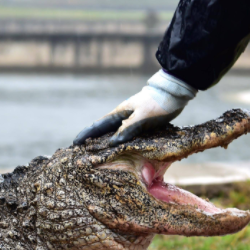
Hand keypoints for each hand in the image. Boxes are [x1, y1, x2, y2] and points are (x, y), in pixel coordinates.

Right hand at [74, 70, 196, 146]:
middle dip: (93, 142)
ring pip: (116, 135)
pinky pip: (127, 137)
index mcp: (119, 113)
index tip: (74, 144)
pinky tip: (121, 152)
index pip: (98, 126)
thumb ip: (128, 128)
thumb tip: (112, 143)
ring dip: (107, 144)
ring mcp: (132, 120)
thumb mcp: (142, 116)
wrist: (174, 92)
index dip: (86, 135)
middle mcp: (123, 117)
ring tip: (99, 157)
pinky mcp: (142, 124)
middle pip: (104, 132)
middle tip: (83, 154)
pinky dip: (122, 144)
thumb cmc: (157, 102)